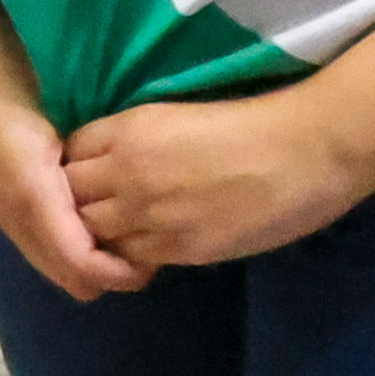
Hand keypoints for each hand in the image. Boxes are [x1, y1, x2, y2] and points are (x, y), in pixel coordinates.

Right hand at [0, 19, 145, 299]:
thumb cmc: (15, 87)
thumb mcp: (60, 129)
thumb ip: (87, 175)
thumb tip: (128, 217)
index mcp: (31, 197)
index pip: (81, 265)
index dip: (118, 271)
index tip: (151, 259)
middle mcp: (14, 217)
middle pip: (68, 278)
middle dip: (106, 274)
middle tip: (140, 249)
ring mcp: (3, 214)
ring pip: (55, 267)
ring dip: (87, 263)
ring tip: (117, 235)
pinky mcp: (0, 206)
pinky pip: (41, 248)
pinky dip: (68, 247)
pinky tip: (86, 219)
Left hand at [64, 87, 374, 272]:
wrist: (303, 152)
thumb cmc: (252, 124)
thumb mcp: (178, 116)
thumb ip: (138, 140)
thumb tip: (113, 162)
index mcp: (130, 129)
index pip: (71, 152)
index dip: (79, 165)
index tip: (94, 173)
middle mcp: (128, 171)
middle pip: (71, 195)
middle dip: (80, 202)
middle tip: (104, 207)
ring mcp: (149, 214)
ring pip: (93, 234)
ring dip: (103, 233)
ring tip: (127, 230)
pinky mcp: (177, 249)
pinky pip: (130, 258)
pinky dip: (132, 255)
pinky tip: (153, 246)